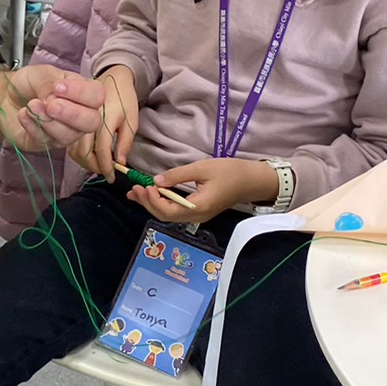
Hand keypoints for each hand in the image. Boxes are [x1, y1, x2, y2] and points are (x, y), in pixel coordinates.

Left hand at [0, 64, 105, 151]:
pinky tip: (23, 114)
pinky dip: (32, 125)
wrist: (7, 96)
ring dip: (47, 120)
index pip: (97, 95)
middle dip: (71, 114)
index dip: (80, 93)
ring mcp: (65, 132)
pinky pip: (45, 140)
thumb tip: (54, 98)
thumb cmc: (29, 84)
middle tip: (51, 105)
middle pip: (92, 122)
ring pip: (68, 135)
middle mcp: (79, 114)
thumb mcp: (39, 73)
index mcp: (82, 92)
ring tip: (31, 105)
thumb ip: (49, 83)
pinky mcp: (46, 143)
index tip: (58, 87)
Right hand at [68, 65, 138, 180]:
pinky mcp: (72, 120)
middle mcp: (89, 121)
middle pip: (85, 153)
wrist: (112, 77)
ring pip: (75, 150)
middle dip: (94, 167)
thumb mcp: (131, 119)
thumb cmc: (124, 99)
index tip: (112, 178)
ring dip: (85, 163)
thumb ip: (125, 141)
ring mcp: (78, 120)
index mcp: (105, 120)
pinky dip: (78, 154)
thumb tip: (121, 162)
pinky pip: (71, 144)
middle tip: (104, 173)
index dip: (107, 167)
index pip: (103, 151)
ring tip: (97, 166)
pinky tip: (88, 157)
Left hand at [125, 158, 279, 224]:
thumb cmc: (230, 172)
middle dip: (147, 203)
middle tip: (134, 188)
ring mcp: (197, 216)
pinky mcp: (198, 212)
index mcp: (198, 207)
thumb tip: (156, 181)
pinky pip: (175, 212)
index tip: (145, 185)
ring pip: (169, 215)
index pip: (168, 210)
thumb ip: (178, 175)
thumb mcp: (202, 169)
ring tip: (137, 193)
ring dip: (152, 204)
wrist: (251, 181)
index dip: (152, 200)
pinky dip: (161, 203)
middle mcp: (196, 216)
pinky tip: (153, 195)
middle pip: (165, 216)